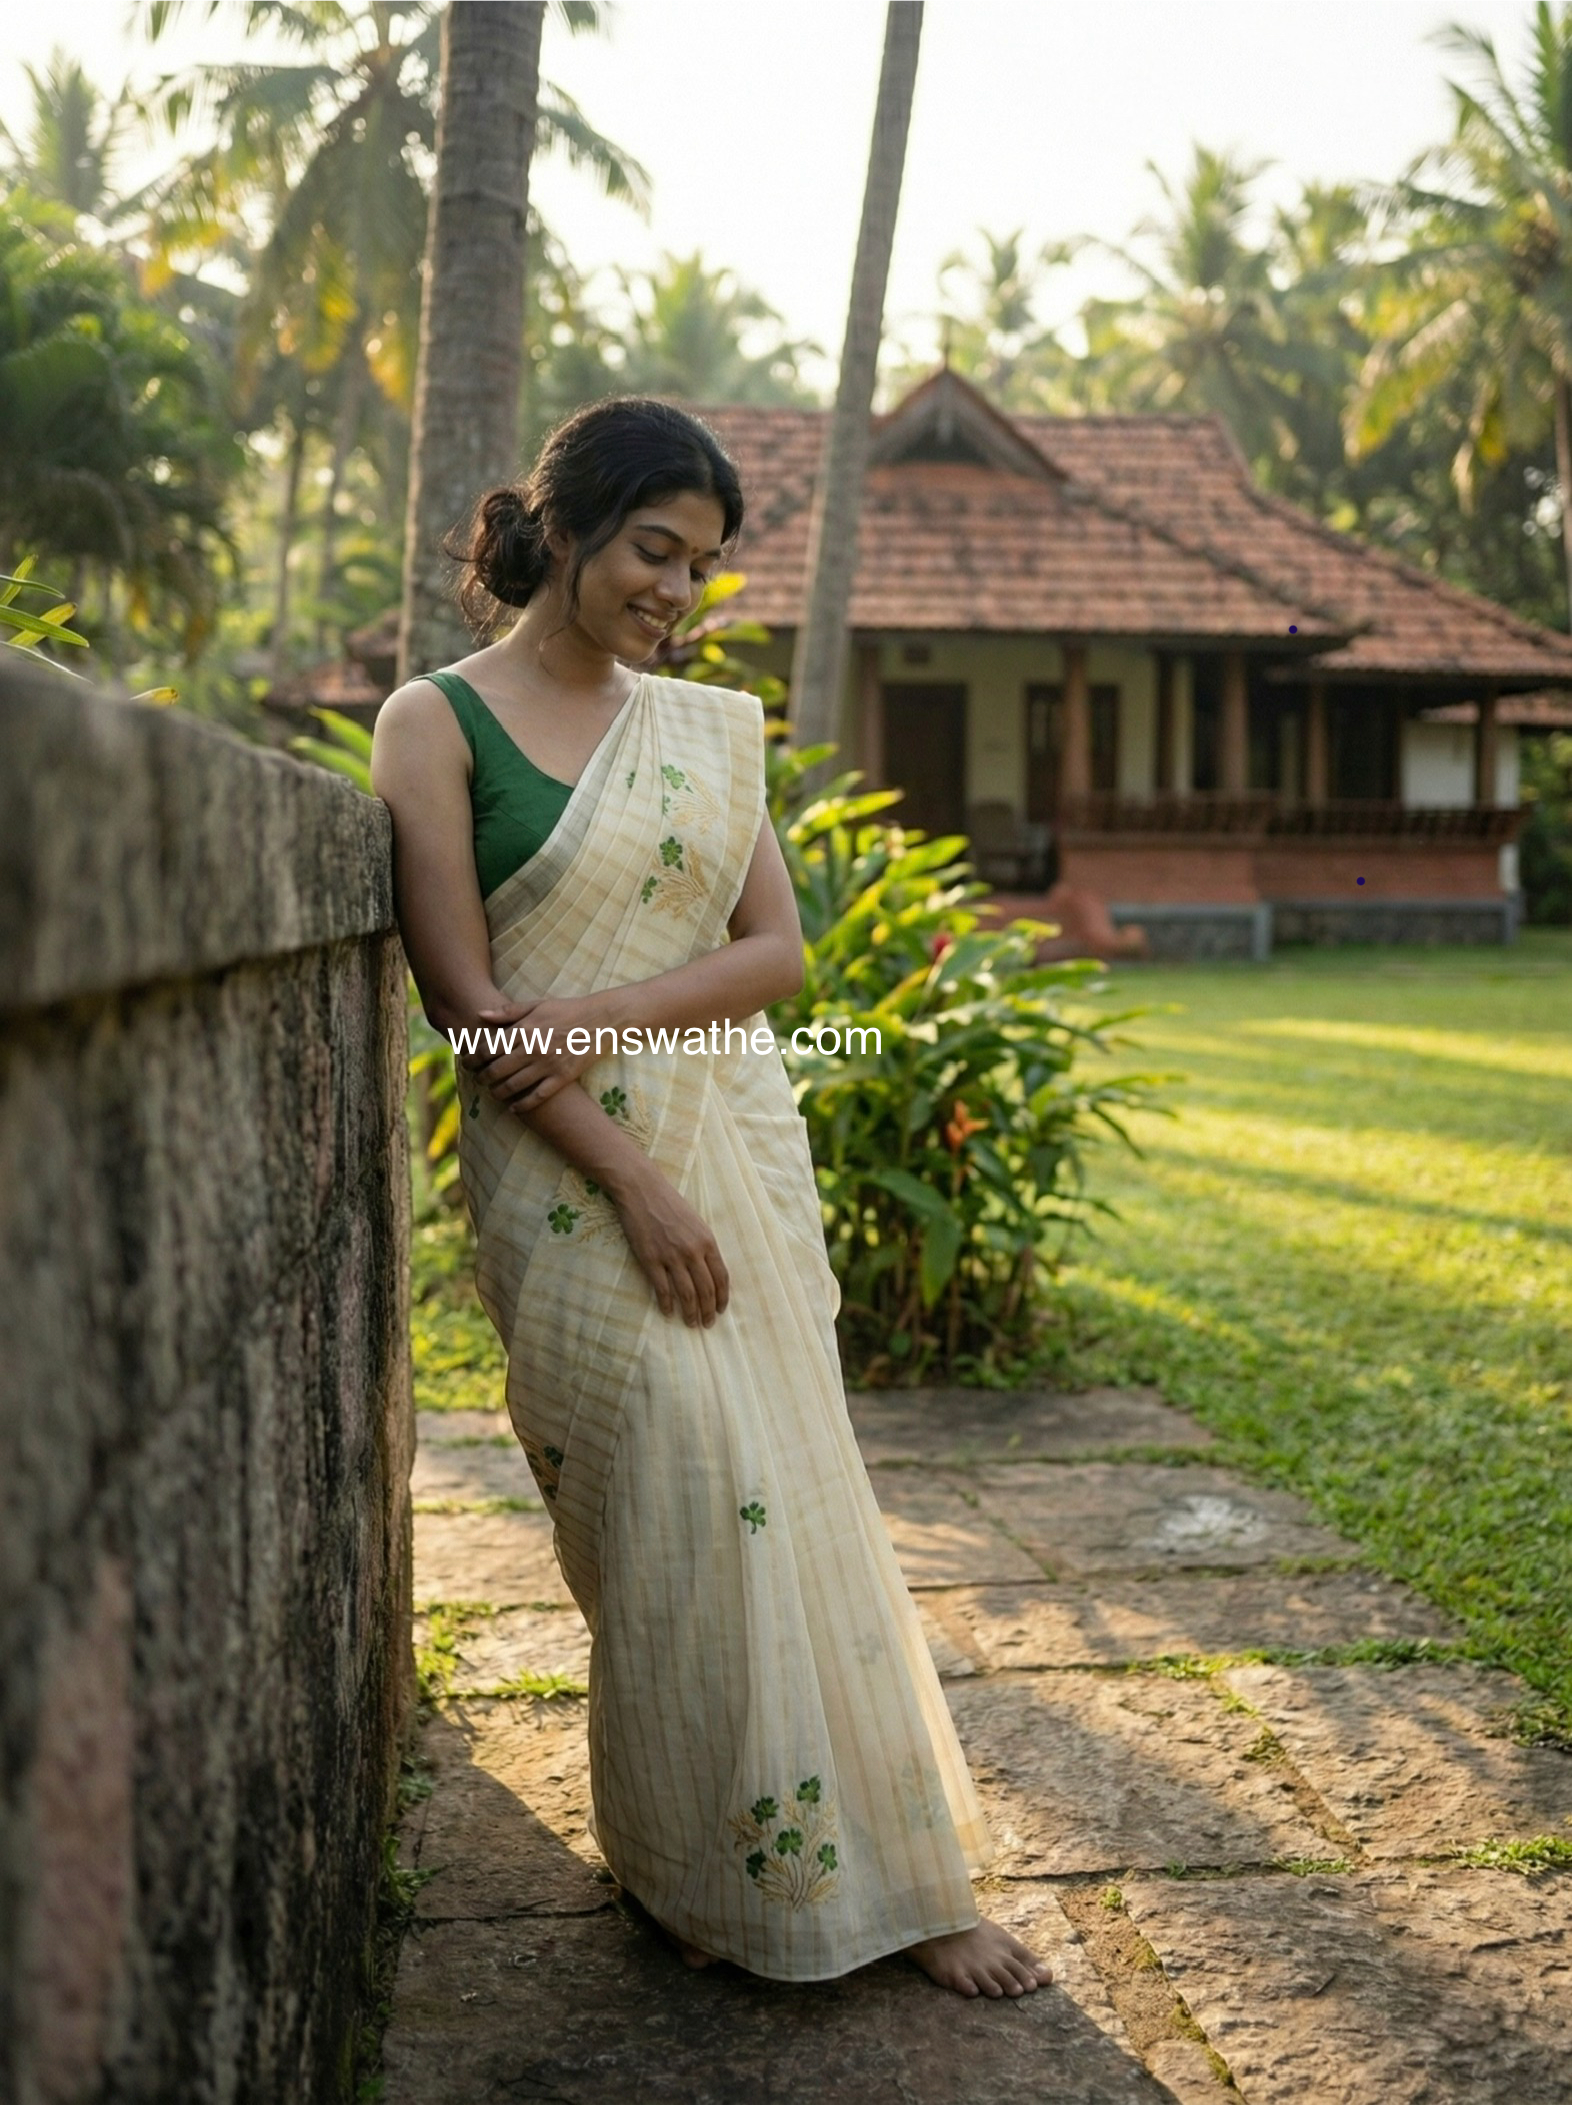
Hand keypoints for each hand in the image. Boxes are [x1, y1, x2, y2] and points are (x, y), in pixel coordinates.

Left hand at [464, 992, 605, 1111]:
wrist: (601, 1021)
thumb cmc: (567, 1010)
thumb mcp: (537, 1005)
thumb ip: (508, 1012)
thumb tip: (481, 1015)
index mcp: (525, 1030)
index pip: (489, 1048)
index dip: (473, 1057)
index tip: (467, 1062)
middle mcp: (533, 1049)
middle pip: (496, 1070)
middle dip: (481, 1077)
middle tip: (477, 1080)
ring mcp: (548, 1065)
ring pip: (513, 1086)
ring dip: (497, 1092)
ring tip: (492, 1093)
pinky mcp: (562, 1078)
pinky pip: (538, 1097)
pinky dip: (523, 1105)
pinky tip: (514, 1108)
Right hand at [613, 1168, 729, 1326]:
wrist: (641, 1190)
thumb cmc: (669, 1203)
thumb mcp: (695, 1222)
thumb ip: (702, 1245)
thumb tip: (708, 1269)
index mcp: (707, 1241)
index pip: (721, 1277)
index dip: (722, 1297)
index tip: (720, 1309)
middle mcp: (692, 1251)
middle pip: (706, 1289)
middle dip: (708, 1311)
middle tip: (707, 1324)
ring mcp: (671, 1256)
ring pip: (687, 1293)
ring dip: (690, 1313)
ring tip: (691, 1324)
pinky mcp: (650, 1259)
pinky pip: (662, 1288)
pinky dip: (667, 1304)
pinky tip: (669, 1312)